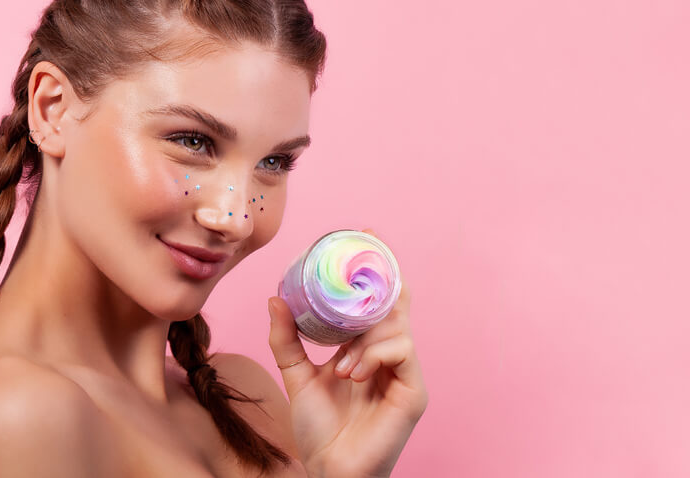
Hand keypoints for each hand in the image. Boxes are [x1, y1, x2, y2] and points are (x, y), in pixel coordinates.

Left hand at [267, 235, 426, 477]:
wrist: (329, 470)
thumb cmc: (319, 429)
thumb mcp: (296, 375)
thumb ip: (286, 339)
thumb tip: (275, 298)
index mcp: (368, 348)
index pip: (378, 300)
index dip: (377, 268)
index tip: (365, 236)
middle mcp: (390, 355)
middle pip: (395, 303)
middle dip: (381, 277)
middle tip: (367, 250)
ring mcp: (405, 372)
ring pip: (395, 326)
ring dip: (363, 338)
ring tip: (341, 366)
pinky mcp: (414, 390)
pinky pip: (401, 352)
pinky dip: (374, 355)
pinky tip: (353, 373)